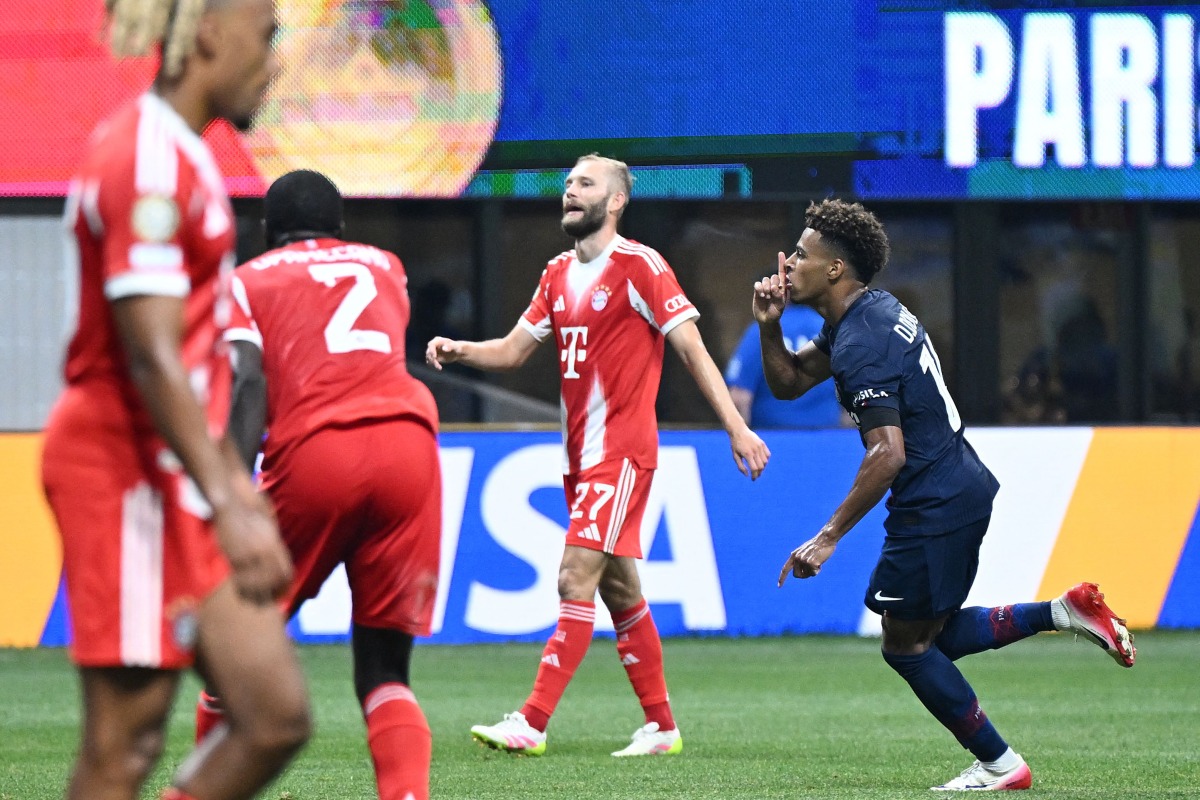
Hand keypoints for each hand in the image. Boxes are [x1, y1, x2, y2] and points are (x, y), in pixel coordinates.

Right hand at [214, 473, 291, 604]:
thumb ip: (271, 546)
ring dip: (253, 592)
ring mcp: (253, 552)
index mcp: (276, 543)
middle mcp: (268, 549)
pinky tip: (236, 586)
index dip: (283, 588)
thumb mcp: (266, 528)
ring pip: (259, 582)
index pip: (286, 573)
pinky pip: (241, 577)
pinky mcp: (237, 554)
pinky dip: (240, 585)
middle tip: (261, 601)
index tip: (278, 596)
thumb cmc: (247, 512)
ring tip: (247, 596)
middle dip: (270, 593)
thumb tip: (275, 564)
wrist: (230, 501)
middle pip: (276, 580)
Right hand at [426, 336, 463, 369]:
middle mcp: (433, 345)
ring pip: (429, 358)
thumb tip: (444, 348)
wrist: (457, 352)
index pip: (431, 345)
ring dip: (433, 363)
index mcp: (437, 340)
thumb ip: (450, 346)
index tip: (434, 357)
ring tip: (440, 368)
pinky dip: (434, 365)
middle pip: (428, 352)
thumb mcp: (455, 346)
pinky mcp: (433, 357)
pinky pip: (430, 362)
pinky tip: (439, 368)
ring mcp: (432, 351)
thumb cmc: (457, 347)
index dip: (431, 351)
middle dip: (432, 359)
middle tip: (438, 365)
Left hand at [729, 425, 769, 479]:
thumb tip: (747, 475)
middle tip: (756, 476)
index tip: (753, 479)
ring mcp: (760, 447)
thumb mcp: (735, 456)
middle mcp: (755, 450)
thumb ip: (740, 466)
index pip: (754, 469)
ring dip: (762, 467)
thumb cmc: (735, 444)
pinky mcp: (762, 444)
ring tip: (758, 469)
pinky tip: (761, 462)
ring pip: (765, 461)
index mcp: (747, 454)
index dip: (754, 476)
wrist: (739, 430)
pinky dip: (766, 460)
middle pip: (761, 466)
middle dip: (759, 473)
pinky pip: (767, 455)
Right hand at [752, 252, 789, 324]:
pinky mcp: (757, 290)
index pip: (782, 273)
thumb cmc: (776, 313)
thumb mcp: (780, 306)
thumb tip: (774, 287)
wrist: (766, 319)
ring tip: (766, 296)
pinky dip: (759, 288)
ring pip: (765, 279)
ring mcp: (765, 287)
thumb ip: (779, 296)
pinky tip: (761, 294)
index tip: (781, 253)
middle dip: (773, 284)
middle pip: (773, 276)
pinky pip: (757, 284)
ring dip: (765, 287)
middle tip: (772, 294)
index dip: (781, 263)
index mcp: (782, 287)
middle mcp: (774, 285)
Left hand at [778, 532, 836, 586]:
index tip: (779, 586)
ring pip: (807, 575)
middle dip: (804, 575)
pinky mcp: (810, 563)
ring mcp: (803, 560)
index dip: (782, 578)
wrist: (825, 539)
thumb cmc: (817, 546)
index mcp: (794, 555)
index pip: (785, 568)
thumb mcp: (804, 551)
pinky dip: (818, 570)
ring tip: (817, 561)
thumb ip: (799, 560)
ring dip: (813, 571)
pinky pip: (814, 573)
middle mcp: (797, 558)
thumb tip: (798, 573)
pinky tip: (820, 562)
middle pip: (797, 575)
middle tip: (812, 569)